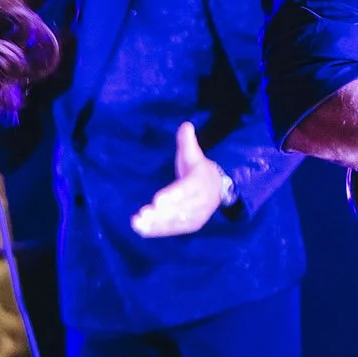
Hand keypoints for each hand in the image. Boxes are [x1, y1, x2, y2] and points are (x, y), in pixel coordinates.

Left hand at [130, 121, 227, 238]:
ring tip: (138, 224)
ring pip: (176, 222)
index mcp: (200, 183)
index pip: (186, 190)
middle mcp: (200, 202)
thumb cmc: (199, 170)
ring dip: (156, 224)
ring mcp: (197, 216)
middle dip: (161, 213)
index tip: (157, 200)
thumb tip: (185, 125)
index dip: (172, 196)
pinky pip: (174, 230)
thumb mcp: (195, 155)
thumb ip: (187, 142)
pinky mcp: (191, 226)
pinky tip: (141, 230)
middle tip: (143, 214)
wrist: (219, 189)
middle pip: (180, 209)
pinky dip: (158, 231)